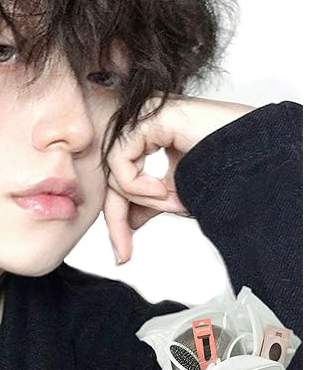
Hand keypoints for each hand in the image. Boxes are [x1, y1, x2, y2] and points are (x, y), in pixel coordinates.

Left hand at [102, 93, 255, 263]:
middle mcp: (142, 124)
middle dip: (117, 217)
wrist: (258, 154)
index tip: (122, 252)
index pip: (119, 178)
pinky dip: (136, 184)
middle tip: (124, 250)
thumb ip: (148, 202)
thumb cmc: (230, 166)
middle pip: (112, 175)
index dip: (117, 217)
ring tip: (171, 202)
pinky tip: (161, 189)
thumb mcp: (178, 192)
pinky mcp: (148, 117)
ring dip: (141, 198)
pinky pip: (120, 159)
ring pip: (114, 170)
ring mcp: (143, 117)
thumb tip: (126, 222)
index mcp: (149, 136)